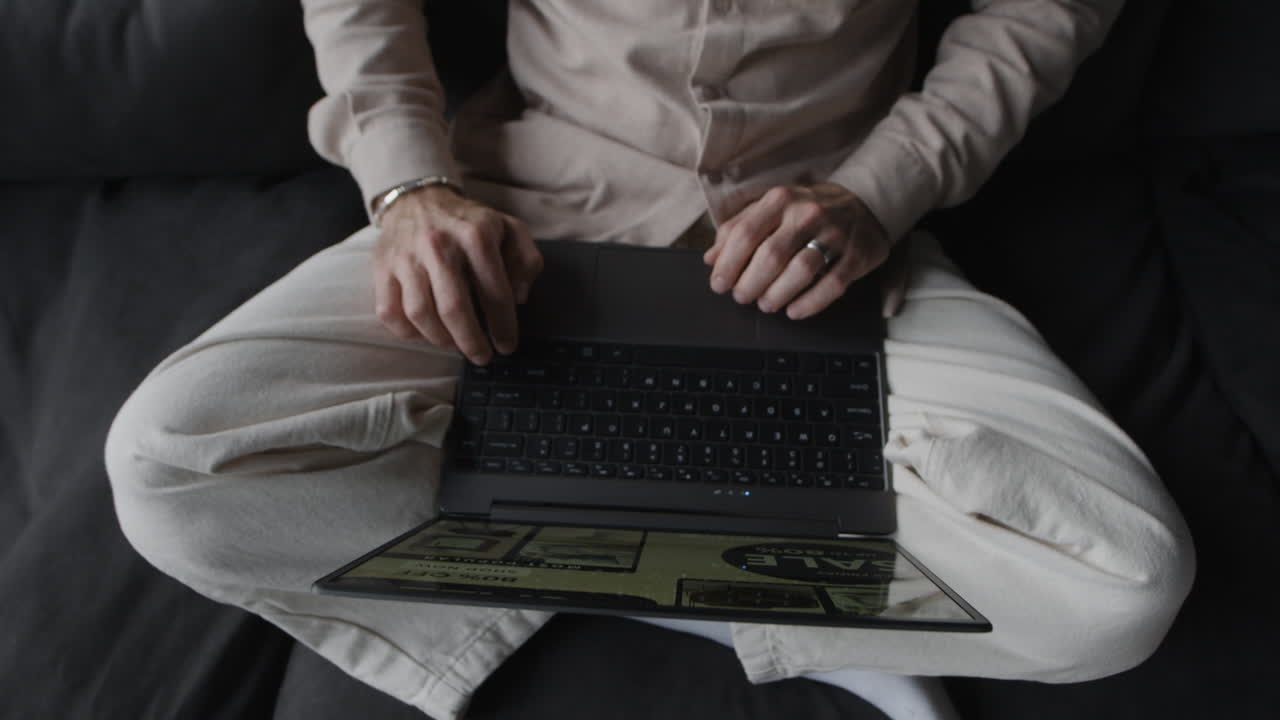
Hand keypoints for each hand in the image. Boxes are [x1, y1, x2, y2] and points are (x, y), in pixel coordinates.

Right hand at [372, 185, 542, 364]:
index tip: (507, 345)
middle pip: (454, 309)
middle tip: (482, 356)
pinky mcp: (382, 269)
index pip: (495, 292)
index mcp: (476, 235)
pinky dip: (408, 332)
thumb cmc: (469, 223)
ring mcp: (406, 258)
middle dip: (472, 342)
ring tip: (455, 343)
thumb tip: (519, 298)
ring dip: (442, 339)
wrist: (418, 200)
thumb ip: (527, 261)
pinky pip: (390, 313)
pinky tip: (426, 332)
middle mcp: (438, 245)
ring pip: (420, 315)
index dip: (504, 326)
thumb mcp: (510, 229)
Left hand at [703, 183, 889, 319]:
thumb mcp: (772, 208)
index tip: (719, 284)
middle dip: (750, 283)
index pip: (745, 234)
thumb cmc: (807, 210)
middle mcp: (807, 213)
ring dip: (777, 294)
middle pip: (770, 256)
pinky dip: (810, 303)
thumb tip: (711, 258)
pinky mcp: (856, 255)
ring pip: (800, 271)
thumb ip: (739, 228)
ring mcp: (835, 234)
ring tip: (766, 304)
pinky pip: (832, 285)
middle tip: (742, 297)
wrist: (865, 201)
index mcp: (780, 200)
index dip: (728, 264)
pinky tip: (794, 311)